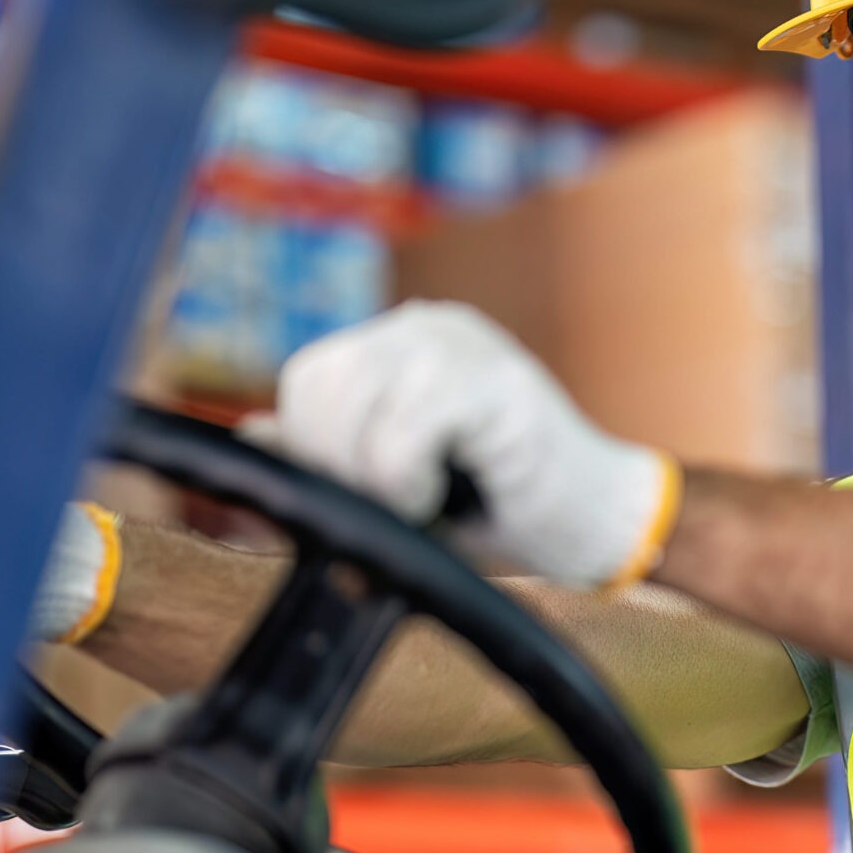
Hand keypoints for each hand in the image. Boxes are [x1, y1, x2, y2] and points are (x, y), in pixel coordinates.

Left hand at [271, 301, 679, 588]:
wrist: (599, 525)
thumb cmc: (501, 509)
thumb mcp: (395, 484)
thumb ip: (330, 455)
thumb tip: (253, 434)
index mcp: (400, 344)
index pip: (309, 379)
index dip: (316, 449)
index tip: (369, 498)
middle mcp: (426, 326)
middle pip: (317, 387)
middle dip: (340, 467)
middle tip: (401, 505)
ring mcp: (459, 343)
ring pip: (349, 411)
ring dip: (376, 481)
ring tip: (429, 498)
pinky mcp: (490, 377)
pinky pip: (396, 442)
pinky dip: (409, 489)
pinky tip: (455, 494)